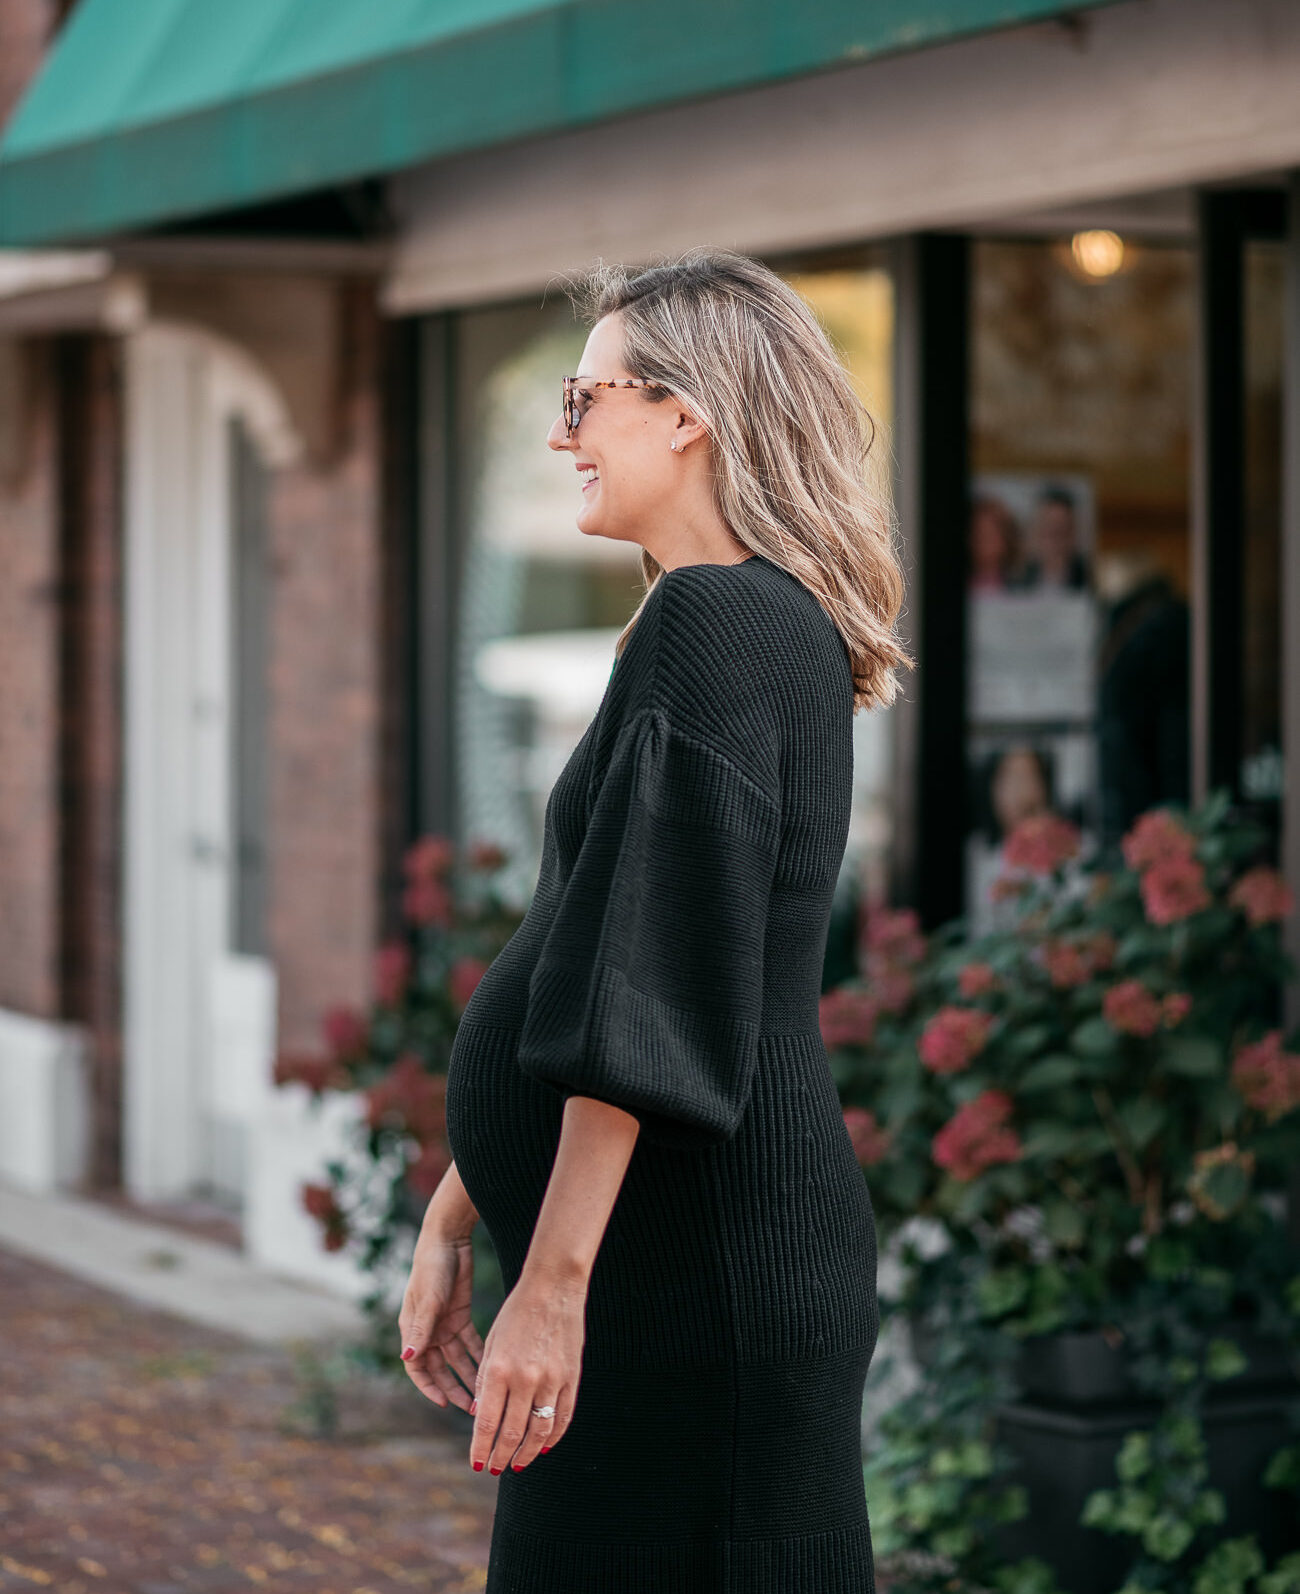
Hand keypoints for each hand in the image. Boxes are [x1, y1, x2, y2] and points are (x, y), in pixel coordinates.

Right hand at [398, 1232, 483, 1410]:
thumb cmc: (431, 1268)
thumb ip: (420, 1329)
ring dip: (468, 1375)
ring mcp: (445, 1324)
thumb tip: (407, 1357)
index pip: (416, 1368)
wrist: (448, 1240)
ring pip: (457, 1359)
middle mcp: (428, 1331)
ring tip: (482, 1395)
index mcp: (412, 1330)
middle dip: (453, 1388)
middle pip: (440, 1369)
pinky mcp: (460, 1315)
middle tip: (470, 1408)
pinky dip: (478, 1354)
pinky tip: (490, 1367)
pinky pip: (470, 1342)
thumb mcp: (428, 1300)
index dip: (429, 1387)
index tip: (443, 1403)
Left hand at [469, 1266, 584, 1474]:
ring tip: (518, 1466)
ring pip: (539, 1432)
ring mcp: (552, 1379)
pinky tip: (544, 1447)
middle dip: (501, 1457)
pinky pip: (563, 1416)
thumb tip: (483, 1419)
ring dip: (527, 1454)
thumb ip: (487, 1382)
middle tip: (495, 1468)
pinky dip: (553, 1437)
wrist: (553, 1286)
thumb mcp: (492, 1344)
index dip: (481, 1449)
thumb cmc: (516, 1313)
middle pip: (512, 1434)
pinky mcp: (571, 1377)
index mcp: (499, 1369)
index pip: (487, 1423)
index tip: (477, 1465)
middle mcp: (525, 1378)